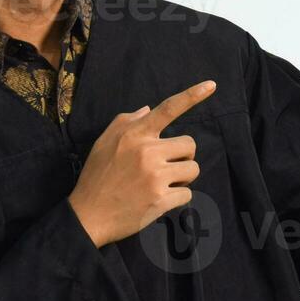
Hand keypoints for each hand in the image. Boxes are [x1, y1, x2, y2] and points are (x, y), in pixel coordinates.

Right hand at [68, 79, 217, 247]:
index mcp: (135, 134)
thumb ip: (127, 121)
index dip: (192, 95)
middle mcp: (147, 152)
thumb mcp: (104, 140)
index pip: (168, 109)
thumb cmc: (96, 175)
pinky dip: (177, 198)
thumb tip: (149, 109)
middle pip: (189, 145)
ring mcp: (155, 176)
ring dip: (182, 177)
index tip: (212, 85)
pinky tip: (159, 199)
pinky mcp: (161, 200)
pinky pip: (187, 194)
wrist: (88, 215)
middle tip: (164, 166)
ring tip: (162, 183)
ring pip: (193, 169)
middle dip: (182, 156)